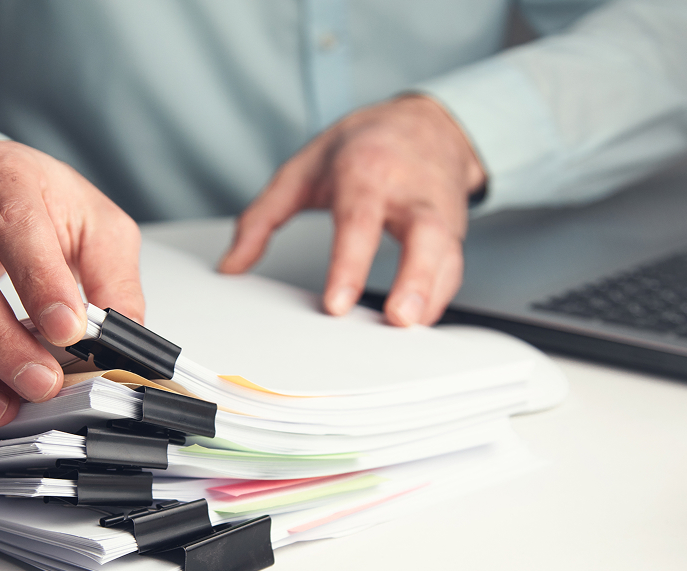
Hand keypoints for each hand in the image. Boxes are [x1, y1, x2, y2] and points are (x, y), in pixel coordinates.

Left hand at [218, 94, 485, 325]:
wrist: (426, 124)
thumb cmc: (364, 146)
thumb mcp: (302, 170)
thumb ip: (262, 218)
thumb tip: (232, 265)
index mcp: (367, 172)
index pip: (359, 221)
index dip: (349, 265)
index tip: (337, 305)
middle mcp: (409, 192)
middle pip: (423, 235)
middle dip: (416, 279)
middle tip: (398, 319)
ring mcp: (438, 212)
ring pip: (447, 254)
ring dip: (432, 296)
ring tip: (410, 330)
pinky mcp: (454, 232)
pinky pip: (453, 268)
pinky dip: (439, 298)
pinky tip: (419, 322)